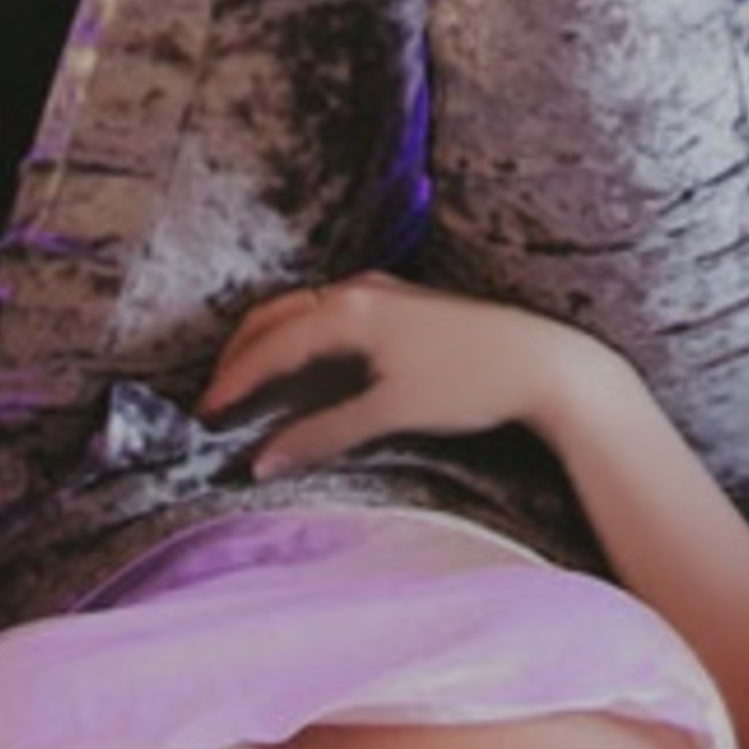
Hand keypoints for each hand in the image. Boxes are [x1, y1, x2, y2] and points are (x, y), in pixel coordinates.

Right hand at [200, 272, 607, 469]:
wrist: (543, 362)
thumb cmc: (470, 384)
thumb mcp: (390, 412)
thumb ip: (322, 433)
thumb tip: (264, 459)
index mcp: (351, 309)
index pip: (272, 343)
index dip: (234, 378)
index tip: (205, 412)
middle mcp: (360, 288)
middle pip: (277, 315)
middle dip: (241, 353)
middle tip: (214, 397)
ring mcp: (381, 291)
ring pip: (302, 310)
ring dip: (269, 342)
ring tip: (246, 384)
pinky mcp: (399, 304)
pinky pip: (328, 312)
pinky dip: (299, 337)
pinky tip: (299, 367)